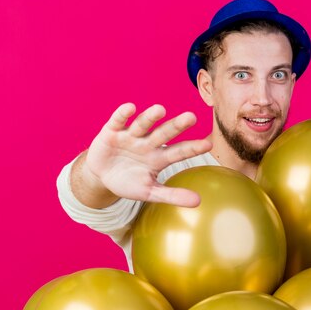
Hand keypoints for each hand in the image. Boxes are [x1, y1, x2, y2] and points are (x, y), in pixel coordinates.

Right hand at [84, 103, 211, 206]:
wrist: (102, 176)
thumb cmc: (129, 182)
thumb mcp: (150, 192)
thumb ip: (172, 195)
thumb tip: (198, 202)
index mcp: (159, 157)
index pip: (179, 152)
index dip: (192, 148)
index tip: (208, 145)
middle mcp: (148, 143)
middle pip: (164, 133)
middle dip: (176, 126)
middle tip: (191, 117)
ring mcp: (131, 135)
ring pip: (142, 124)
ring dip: (150, 117)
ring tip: (160, 110)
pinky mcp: (112, 131)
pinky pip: (118, 120)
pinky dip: (123, 114)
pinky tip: (130, 108)